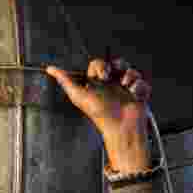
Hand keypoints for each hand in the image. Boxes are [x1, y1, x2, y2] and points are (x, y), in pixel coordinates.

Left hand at [46, 58, 153, 173]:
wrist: (120, 128)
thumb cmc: (99, 115)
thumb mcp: (78, 96)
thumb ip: (65, 81)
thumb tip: (50, 69)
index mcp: (97, 84)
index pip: (98, 64)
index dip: (100, 66)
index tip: (100, 76)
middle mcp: (111, 85)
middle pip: (116, 63)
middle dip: (115, 67)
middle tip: (111, 78)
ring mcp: (125, 90)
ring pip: (130, 71)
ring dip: (129, 75)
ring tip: (126, 86)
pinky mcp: (138, 95)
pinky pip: (142, 82)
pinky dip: (140, 87)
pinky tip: (134, 95)